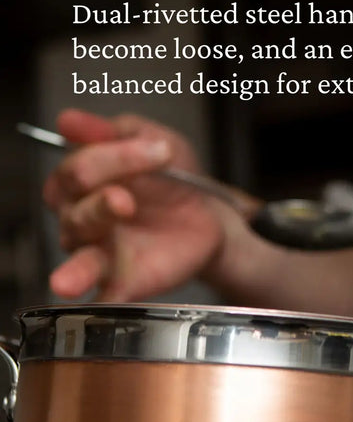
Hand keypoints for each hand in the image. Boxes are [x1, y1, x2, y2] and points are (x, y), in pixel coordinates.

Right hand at [44, 108, 228, 301]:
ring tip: (68, 280)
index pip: (78, 170)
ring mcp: (104, 255)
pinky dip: (101, 301)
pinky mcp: (127, 282)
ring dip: (78, 265)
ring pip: (80, 259)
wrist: (214, 216)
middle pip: (74, 212)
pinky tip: (98, 301)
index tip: (160, 151)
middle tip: (127, 200)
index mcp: (82, 185)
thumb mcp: (155, 141)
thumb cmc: (175, 179)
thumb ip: (116, 132)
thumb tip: (68, 120)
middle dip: (99, 202)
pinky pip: (106, 297)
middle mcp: (84, 221)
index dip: (114, 157)